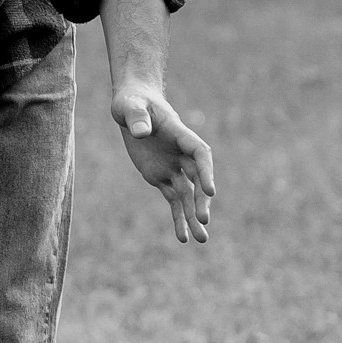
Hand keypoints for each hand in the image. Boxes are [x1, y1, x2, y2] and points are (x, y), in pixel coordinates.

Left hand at [111, 84, 214, 244]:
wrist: (132, 106)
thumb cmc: (133, 102)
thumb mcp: (131, 105)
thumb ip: (137, 117)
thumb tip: (140, 133)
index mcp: (181, 135)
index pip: (201, 154)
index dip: (207, 172)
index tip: (211, 191)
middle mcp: (182, 154)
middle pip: (198, 180)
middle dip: (201, 201)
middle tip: (204, 221)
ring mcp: (173, 167)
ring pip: (188, 195)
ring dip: (193, 216)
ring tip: (200, 240)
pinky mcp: (161, 177)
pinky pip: (172, 200)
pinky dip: (177, 218)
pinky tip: (183, 238)